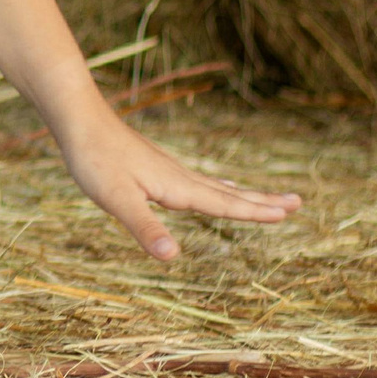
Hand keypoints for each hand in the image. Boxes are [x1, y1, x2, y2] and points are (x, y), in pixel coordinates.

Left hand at [53, 107, 299, 259]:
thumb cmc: (95, 160)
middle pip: (229, 192)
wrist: (79, 119)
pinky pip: (197, 180)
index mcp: (177, 187)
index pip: (224, 204)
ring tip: (267, 198)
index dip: (254, 212)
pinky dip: (216, 186)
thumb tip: (172, 257)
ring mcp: (168, 169)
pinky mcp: (154, 165)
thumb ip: (144, 228)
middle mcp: (179, 176)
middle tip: (297, 203)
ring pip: (215, 185)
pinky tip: (212, 185)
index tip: (288, 213)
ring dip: (244, 193)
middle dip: (262, 201)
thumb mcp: (117, 200)